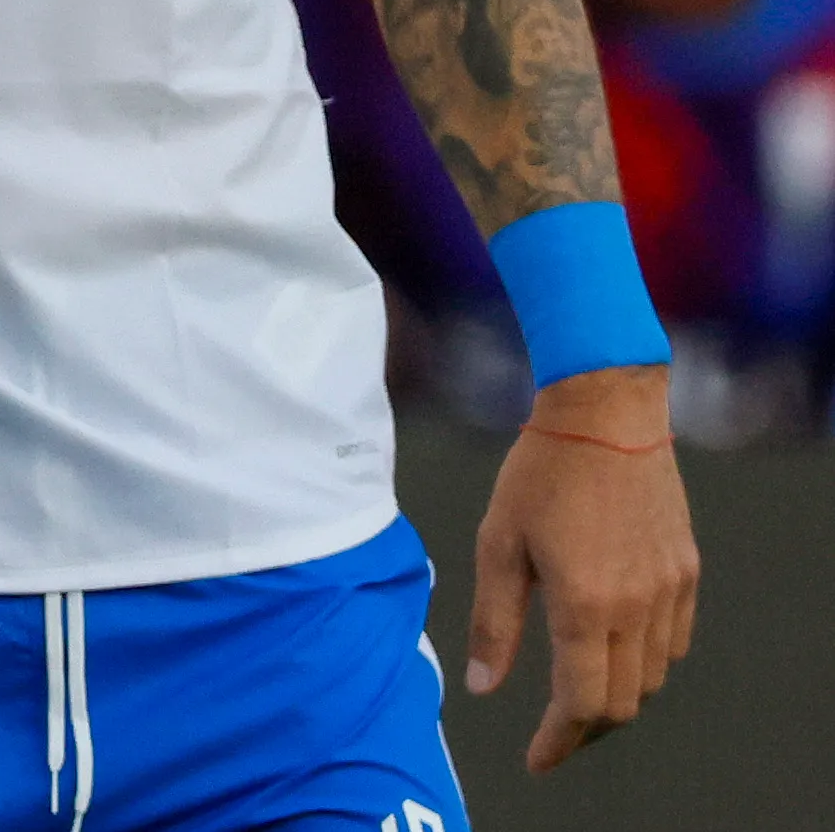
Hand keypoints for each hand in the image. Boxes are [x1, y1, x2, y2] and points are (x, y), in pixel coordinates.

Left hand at [468, 363, 698, 772]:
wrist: (605, 413)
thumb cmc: (539, 473)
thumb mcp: (497, 543)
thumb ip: (495, 622)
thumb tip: (484, 688)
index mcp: (586, 604)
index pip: (583, 703)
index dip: (559, 741)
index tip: (536, 759)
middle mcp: (637, 607)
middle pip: (623, 703)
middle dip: (585, 728)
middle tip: (553, 734)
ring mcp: (669, 590)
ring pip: (653, 677)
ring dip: (617, 696)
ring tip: (578, 693)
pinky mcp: (687, 571)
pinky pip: (675, 642)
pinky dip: (646, 662)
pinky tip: (614, 650)